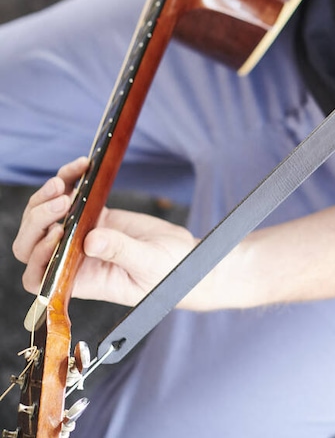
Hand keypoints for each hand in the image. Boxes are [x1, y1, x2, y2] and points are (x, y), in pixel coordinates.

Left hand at [13, 158, 198, 307]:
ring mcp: (83, 236)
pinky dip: (71, 180)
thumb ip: (121, 252)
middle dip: (39, 219)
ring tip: (65, 180)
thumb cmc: (170, 272)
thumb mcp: (148, 265)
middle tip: (62, 199)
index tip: (60, 232)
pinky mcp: (96, 216)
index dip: (38, 254)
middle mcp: (75, 259)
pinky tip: (82, 167)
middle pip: (34, 243)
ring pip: (47, 218)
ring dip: (48, 197)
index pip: (38, 276)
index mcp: (82, 280)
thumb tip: (91, 239)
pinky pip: (72, 198)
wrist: (187, 256)